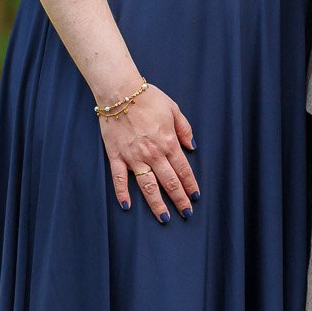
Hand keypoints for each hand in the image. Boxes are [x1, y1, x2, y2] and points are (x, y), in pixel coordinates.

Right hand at [100, 84, 198, 220]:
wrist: (120, 92)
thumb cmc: (148, 98)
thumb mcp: (174, 109)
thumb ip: (184, 129)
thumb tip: (192, 146)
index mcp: (168, 142)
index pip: (183, 170)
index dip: (190, 185)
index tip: (195, 197)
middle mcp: (153, 153)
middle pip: (169, 182)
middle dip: (179, 199)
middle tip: (186, 213)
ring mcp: (133, 157)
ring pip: (147, 186)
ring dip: (156, 204)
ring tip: (164, 218)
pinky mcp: (116, 156)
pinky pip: (119, 179)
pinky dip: (122, 193)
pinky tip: (127, 206)